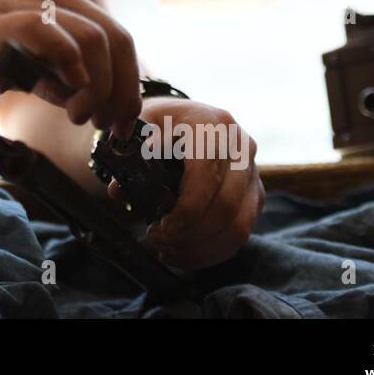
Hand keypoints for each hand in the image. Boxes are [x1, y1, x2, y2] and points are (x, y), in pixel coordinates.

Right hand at [0, 0, 140, 135]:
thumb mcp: (6, 45)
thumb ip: (43, 64)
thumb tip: (75, 95)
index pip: (116, 35)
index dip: (128, 83)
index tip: (120, 121)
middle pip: (117, 38)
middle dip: (121, 90)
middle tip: (105, 126)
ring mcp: (19, 2)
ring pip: (95, 39)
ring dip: (99, 87)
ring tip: (77, 116)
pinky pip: (51, 35)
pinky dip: (70, 68)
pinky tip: (60, 98)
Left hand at [127, 97, 263, 269]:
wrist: (179, 120)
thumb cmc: (156, 124)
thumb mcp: (138, 128)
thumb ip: (128, 155)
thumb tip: (118, 191)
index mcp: (211, 122)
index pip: (207, 174)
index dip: (187, 208)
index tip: (161, 227)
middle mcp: (240, 145)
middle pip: (226, 206)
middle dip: (190, 234)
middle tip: (156, 240)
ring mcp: (252, 171)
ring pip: (238, 225)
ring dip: (200, 247)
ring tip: (166, 250)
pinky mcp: (255, 194)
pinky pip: (241, 233)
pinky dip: (211, 251)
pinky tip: (182, 254)